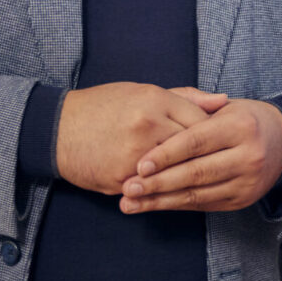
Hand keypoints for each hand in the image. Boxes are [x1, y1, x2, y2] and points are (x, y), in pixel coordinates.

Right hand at [56, 82, 214, 194]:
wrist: (57, 130)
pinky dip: (166, 189)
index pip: (201, 120)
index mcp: (154, 100)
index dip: (215, 133)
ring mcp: (134, 155)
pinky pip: (154, 187)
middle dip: (207, 156)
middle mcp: (147, 126)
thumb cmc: (105, 106)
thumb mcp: (144, 91)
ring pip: (176, 171)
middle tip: (219, 162)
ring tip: (201, 177)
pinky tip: (176, 189)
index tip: (222, 140)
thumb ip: (187, 97)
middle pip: (193, 147)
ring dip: (189, 175)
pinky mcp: (122, 179)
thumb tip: (224, 101)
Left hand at [118, 97, 281, 213]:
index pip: (197, 141)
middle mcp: (249, 155)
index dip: (166, 154)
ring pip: (197, 194)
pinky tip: (152, 205)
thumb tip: (159, 120)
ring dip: (159, 200)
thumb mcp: (224, 106)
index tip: (139, 164)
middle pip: (195, 172)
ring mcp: (247, 181)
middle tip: (127, 187)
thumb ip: (192, 107)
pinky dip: (175, 205)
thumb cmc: (242, 119)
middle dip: (157, 182)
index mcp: (241, 125)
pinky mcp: (242, 200)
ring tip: (130, 202)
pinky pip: (203, 204)